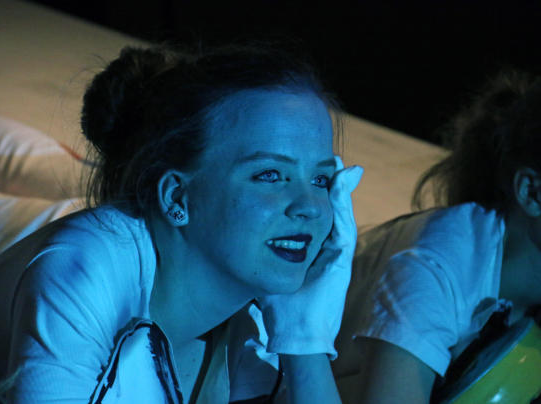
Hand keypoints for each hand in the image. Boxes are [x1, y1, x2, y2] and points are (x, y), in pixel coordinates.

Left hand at [258, 156, 362, 358]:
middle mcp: (327, 248)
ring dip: (341, 187)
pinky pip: (344, 225)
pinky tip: (339, 183)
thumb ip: (261, 254)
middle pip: (333, 208)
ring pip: (341, 212)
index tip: (307, 168)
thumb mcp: (267, 271)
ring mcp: (337, 253)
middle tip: (331, 159)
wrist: (295, 334)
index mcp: (313, 249)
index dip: (315, 191)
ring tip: (337, 164)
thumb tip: (239, 239)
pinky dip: (343, 203)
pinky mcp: (342, 260)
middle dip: (332, 183)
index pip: (317, 213)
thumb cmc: (279, 306)